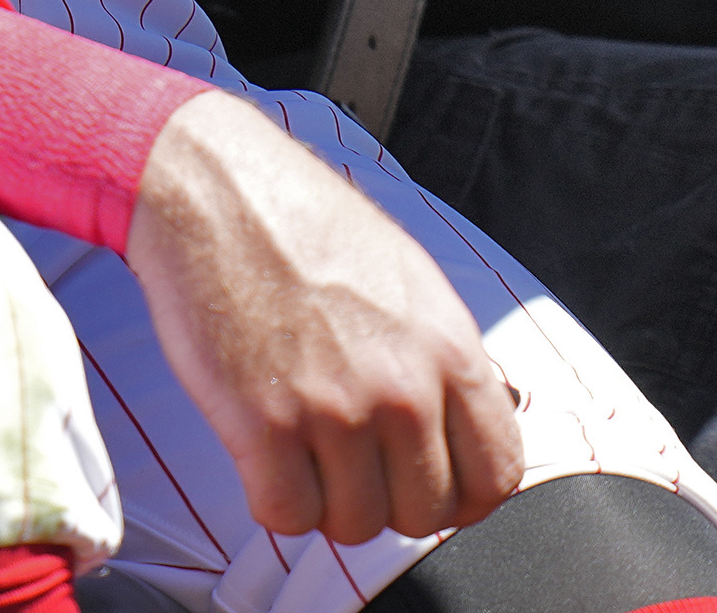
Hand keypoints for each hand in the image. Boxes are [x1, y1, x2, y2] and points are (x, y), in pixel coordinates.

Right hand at [121, 90, 523, 547]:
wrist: (220, 192)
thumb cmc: (308, 228)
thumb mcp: (412, 281)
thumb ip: (444, 360)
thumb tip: (467, 431)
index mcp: (449, 347)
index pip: (496, 476)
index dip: (461, 494)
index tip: (427, 483)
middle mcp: (404, 385)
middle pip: (425, 513)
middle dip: (388, 500)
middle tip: (352, 460)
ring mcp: (335, 408)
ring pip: (356, 525)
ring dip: (326, 500)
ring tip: (303, 446)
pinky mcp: (264, 425)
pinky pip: (287, 517)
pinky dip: (273, 499)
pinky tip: (264, 453)